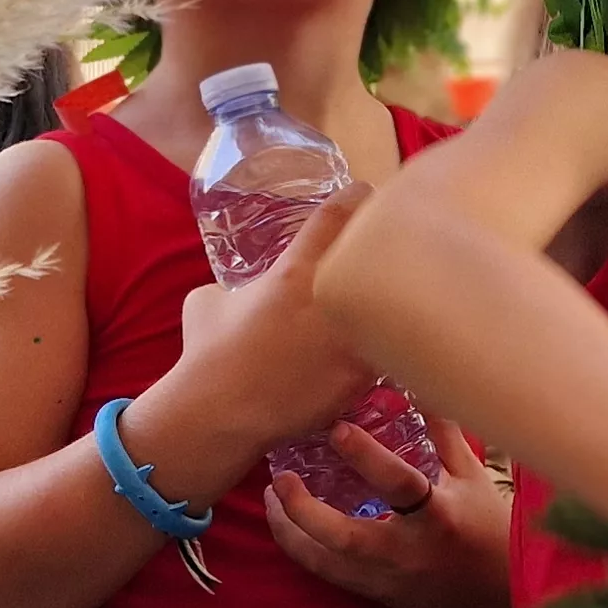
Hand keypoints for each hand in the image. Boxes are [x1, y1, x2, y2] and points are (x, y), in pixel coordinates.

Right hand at [157, 187, 383, 471]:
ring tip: (401, 303)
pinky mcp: (358, 379)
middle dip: (390, 249)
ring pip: (392, 310)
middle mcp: (329, 301)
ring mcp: (347, 342)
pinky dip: (389, 353)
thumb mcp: (205, 304)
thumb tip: (229, 291)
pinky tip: (391, 353)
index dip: (356, 199)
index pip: (335, 217)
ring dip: (397, 305)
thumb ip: (227, 288)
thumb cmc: (207, 355)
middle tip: (393, 249)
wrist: (219, 413)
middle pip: (379, 259)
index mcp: (294, 272)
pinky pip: (387, 357)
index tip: (366, 194)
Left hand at [262, 420, 512, 607]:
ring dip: (291, 532)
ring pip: (326, 563)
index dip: (366, 456)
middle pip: (344, 538)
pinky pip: (331, 576)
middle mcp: (410, 552)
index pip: (399, 484)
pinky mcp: (381, 596)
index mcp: (438, 515)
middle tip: (278, 478)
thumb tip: (419, 385)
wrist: (508, 586)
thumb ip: (441, 432)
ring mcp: (391, 580)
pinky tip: (290, 528)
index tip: (337, 429)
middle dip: (302, 511)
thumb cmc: (491, 523)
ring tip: (273, 498)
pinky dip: (305, 550)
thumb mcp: (471, 473)